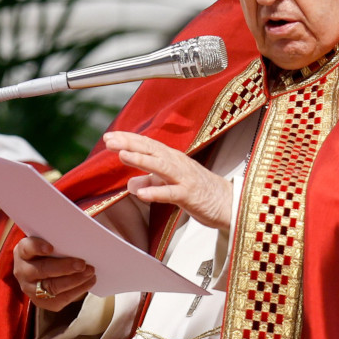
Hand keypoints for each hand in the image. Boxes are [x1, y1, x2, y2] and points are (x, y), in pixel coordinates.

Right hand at [13, 236, 95, 311]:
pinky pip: (59, 299)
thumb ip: (61, 237)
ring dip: (74, 280)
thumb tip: (85, 228)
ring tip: (90, 272)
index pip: (27, 248)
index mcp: (23, 251)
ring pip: (52, 287)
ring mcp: (30, 288)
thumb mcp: (51, 241)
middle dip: (64, 267)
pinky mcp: (41, 301)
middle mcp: (22, 271)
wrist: (45, 271)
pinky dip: (78, 290)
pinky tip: (89, 281)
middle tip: (82, 264)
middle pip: (42, 270)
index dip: (37, 247)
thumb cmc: (52, 250)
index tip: (50, 248)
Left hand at [103, 130, 232, 230]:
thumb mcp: (170, 185)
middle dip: (130, 144)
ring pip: (161, 167)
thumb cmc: (200, 191)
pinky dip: (157, 193)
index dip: (129, 139)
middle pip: (152, 150)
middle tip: (109, 140)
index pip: (148, 145)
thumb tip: (129, 184)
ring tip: (122, 156)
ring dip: (141, 160)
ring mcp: (184, 178)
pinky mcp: (190, 195)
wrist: (229, 203)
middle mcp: (178, 164)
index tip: (109, 136)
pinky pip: (172, 194)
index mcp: (172, 159)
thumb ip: (150, 182)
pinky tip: (142, 194)